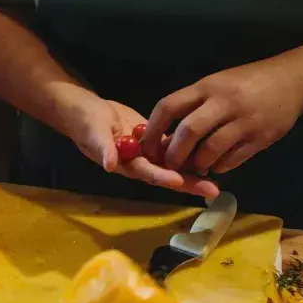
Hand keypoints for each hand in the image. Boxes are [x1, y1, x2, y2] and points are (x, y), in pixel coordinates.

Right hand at [67, 94, 218, 197]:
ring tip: (216, 180)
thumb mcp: (92, 132)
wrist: (87, 111)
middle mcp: (139, 163)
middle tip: (212, 190)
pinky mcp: (153, 141)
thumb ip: (102, 148)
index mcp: (125, 163)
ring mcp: (147, 154)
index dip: (163, 176)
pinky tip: (210, 153)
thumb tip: (109, 165)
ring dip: (194, 171)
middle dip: (189, 183)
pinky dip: (189, 152)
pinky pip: (173, 149)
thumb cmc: (86, 122)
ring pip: (173, 165)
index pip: (147, 172)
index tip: (180, 181)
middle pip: (167, 174)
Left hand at [143, 57, 302, 174]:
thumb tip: (164, 140)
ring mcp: (244, 121)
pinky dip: (219, 167)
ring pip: (210, 150)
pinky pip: (231, 160)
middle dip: (174, 154)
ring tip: (196, 166)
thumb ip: (192, 108)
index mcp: (207, 87)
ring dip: (197, 164)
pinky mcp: (261, 138)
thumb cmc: (246, 84)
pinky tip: (217, 165)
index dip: (153, 130)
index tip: (147, 147)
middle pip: (189, 131)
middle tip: (170, 165)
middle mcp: (224, 102)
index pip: (169, 106)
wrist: (295, 80)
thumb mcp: (216, 85)